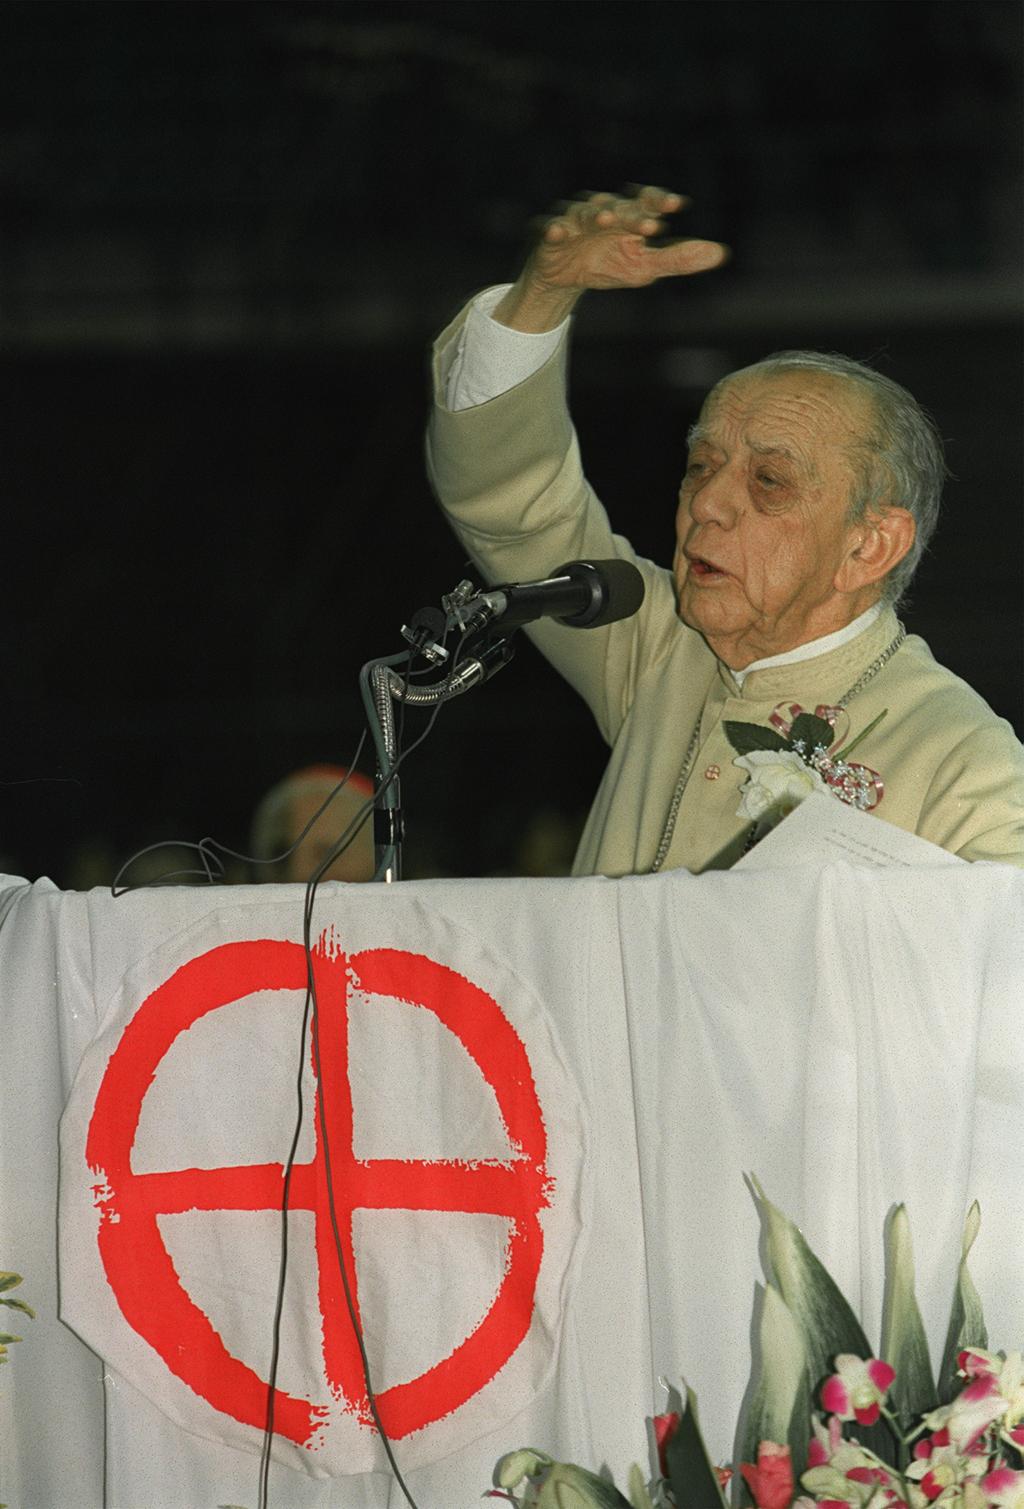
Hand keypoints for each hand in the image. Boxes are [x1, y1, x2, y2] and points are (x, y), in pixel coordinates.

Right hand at [494, 185, 728, 331]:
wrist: (565, 279)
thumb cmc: (609, 263)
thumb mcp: (645, 267)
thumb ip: (678, 258)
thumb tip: (721, 253)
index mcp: (629, 214)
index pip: (647, 201)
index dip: (660, 201)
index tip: (677, 206)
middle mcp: (603, 209)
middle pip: (619, 206)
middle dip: (633, 214)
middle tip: (650, 224)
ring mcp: (575, 219)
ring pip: (586, 211)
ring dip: (596, 214)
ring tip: (606, 219)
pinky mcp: (549, 232)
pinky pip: (550, 227)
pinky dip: (555, 229)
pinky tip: (560, 233)